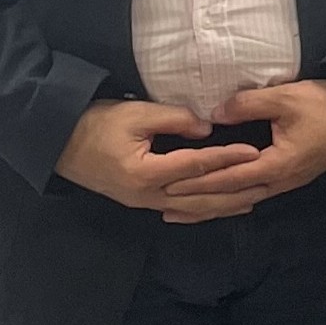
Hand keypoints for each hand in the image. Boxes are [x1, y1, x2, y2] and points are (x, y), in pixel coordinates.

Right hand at [52, 98, 246, 212]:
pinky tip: (221, 208)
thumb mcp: (134, 114)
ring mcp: (144, 202)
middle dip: (236, 190)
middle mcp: (148, 195)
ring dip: (225, 205)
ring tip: (255, 198)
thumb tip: (206, 127)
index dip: (226, 158)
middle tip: (267, 183)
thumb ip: (173, 119)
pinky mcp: (142, 202)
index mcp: (146, 173)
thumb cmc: (94, 124)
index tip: (253, 152)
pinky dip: (203, 210)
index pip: (197, 166)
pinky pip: (180, 209)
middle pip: (201, 197)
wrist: (58, 143)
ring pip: (193, 208)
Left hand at [160, 79, 325, 220]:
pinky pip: (254, 193)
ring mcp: (288, 181)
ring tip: (183, 213)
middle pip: (233, 198)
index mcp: (279, 164)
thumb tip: (214, 113)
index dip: (198, 180)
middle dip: (199, 203)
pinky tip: (220, 201)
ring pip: (243, 199)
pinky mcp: (291, 176)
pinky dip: (232, 198)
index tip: (169, 183)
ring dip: (213, 206)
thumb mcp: (286, 97)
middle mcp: (282, 180)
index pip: (229, 177)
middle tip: (165, 207)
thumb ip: (248, 104)